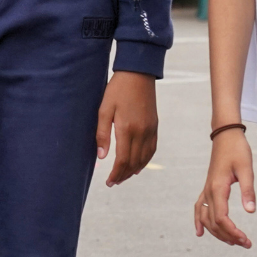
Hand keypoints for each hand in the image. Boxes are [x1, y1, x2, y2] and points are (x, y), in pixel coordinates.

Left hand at [96, 71, 158, 185]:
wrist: (138, 74)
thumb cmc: (117, 90)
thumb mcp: (104, 110)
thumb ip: (102, 134)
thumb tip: (102, 157)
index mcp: (127, 129)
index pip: (122, 160)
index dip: (115, 174)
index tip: (108, 182)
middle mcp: (142, 133)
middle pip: (134, 163)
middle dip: (123, 175)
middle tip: (113, 182)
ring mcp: (150, 130)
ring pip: (144, 158)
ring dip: (134, 171)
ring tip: (124, 177)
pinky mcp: (155, 126)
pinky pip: (152, 149)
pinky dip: (145, 161)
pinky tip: (138, 166)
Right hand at [194, 128, 255, 247]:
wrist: (226, 135)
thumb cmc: (237, 150)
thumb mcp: (246, 169)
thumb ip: (248, 190)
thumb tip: (251, 212)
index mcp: (218, 188)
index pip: (221, 218)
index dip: (232, 231)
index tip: (245, 239)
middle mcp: (208, 192)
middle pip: (213, 222)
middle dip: (228, 236)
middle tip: (246, 243)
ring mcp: (206, 190)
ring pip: (206, 218)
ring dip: (217, 233)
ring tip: (232, 242)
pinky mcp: (207, 188)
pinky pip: (199, 208)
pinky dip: (199, 222)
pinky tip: (200, 233)